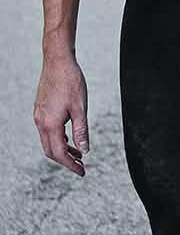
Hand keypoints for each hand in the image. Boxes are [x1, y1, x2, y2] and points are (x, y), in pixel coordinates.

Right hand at [34, 53, 88, 176]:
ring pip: (49, 141)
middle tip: (81, 165)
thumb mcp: (81, 107)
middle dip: (66, 160)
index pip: (59, 153)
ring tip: (79, 152)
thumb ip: (82, 130)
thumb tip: (85, 149)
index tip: (82, 172)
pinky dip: (59, 137)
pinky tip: (70, 135)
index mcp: (50, 124)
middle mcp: (41, 123)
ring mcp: (39, 116)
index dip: (70, 165)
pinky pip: (48, 130)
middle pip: (51, 150)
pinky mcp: (41, 110)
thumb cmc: (71, 81)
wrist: (57, 62)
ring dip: (63, 148)